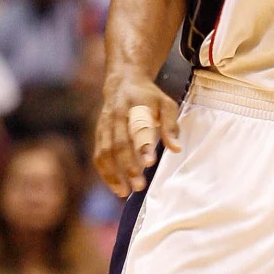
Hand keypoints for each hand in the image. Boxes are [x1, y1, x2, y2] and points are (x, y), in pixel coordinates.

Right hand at [93, 70, 180, 197]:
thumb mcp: (166, 104)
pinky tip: (115, 186)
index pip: (138, 128)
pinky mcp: (99, 133)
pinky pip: (98, 155)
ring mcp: (105, 125)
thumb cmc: (149, 97)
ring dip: (113, 173)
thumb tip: (175, 149)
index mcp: (135, 106)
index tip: (150, 163)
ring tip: (124, 192)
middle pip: (119, 143)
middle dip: (128, 166)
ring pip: (105, 152)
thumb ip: (170, 125)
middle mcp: (116, 116)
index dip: (143, 145)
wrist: (123, 81)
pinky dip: (105, 172)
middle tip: (139, 185)